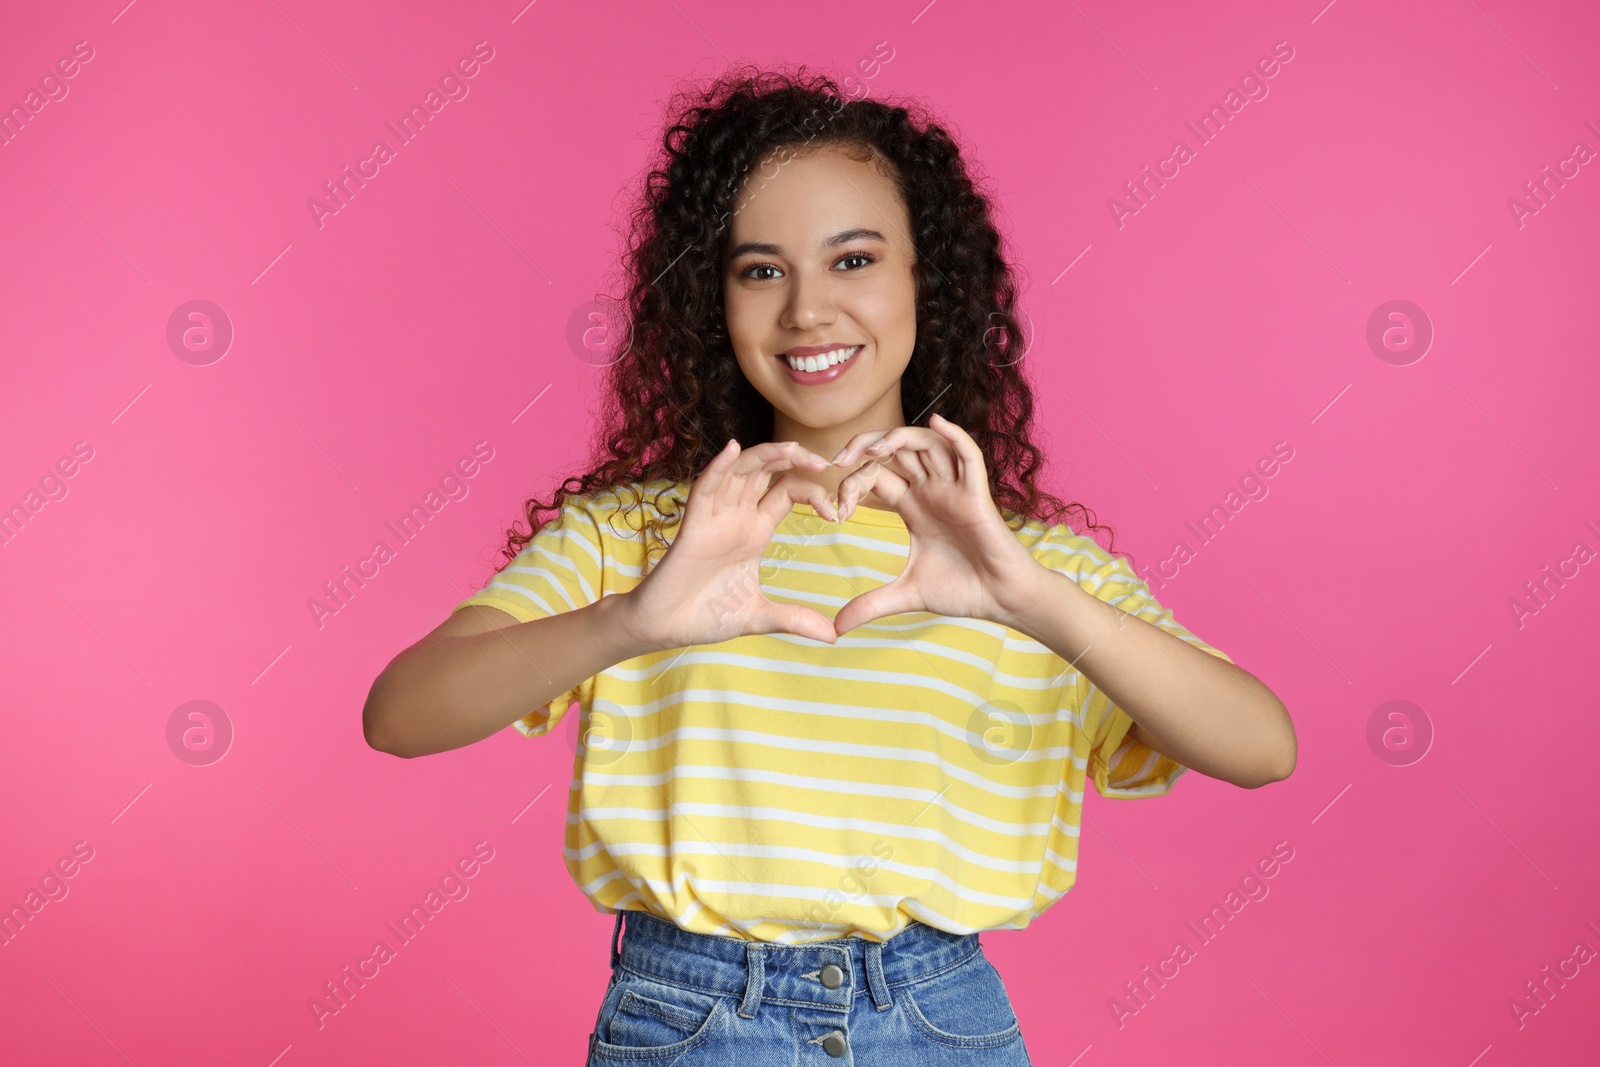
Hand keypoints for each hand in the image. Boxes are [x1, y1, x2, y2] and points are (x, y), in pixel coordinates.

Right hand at [616, 439, 842, 651]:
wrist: (664, 629)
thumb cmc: (704, 616)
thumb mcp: (759, 617)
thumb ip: (794, 620)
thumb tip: (833, 635)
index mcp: (755, 531)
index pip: (787, 493)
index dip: (813, 493)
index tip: (836, 513)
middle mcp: (736, 518)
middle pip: (765, 471)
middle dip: (794, 459)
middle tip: (822, 460)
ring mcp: (714, 519)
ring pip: (739, 471)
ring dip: (763, 455)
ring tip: (792, 448)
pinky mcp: (692, 528)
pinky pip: (704, 489)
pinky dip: (718, 468)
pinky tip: (732, 450)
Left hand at [829, 413, 1050, 634]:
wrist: (1001, 600)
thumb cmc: (963, 591)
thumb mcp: (906, 595)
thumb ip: (871, 605)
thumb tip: (835, 628)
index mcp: (913, 506)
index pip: (877, 475)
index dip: (852, 483)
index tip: (836, 511)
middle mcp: (932, 490)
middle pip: (896, 449)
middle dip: (865, 446)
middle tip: (838, 460)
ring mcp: (954, 489)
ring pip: (927, 444)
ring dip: (899, 438)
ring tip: (873, 449)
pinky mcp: (977, 495)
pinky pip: (968, 455)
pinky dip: (954, 435)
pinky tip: (936, 422)